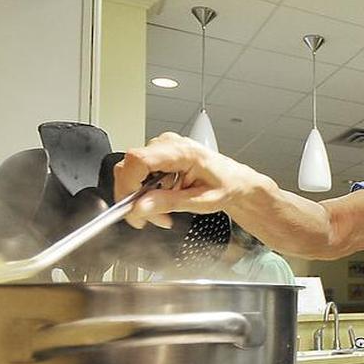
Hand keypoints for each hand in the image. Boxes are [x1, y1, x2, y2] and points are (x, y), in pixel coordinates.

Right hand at [114, 132, 266, 228]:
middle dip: (136, 199)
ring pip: (132, 173)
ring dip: (141, 199)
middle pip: (130, 168)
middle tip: (152, 219)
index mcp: (182, 152)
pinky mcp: (158, 155)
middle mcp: (169, 144)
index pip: (139, 160)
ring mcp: (162, 148)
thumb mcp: (201, 201)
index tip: (131, 206)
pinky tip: (162, 202)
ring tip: (163, 214)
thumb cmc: (225, 186)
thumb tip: (141, 207)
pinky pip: (139, 174)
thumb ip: (169, 203)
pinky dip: (146, 193)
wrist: (234, 181)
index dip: (128, 183)